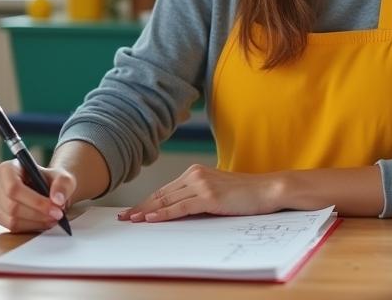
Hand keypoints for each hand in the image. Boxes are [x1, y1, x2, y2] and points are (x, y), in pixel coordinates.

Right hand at [0, 159, 76, 232]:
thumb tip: (57, 200)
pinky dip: (31, 227)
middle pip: (12, 206)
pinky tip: (44, 221)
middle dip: (38, 214)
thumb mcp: (63, 178)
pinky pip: (13, 227)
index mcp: (7, 169)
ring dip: (36, 222)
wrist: (48, 190)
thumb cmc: (52, 181)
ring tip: (53, 218)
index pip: (14, 188)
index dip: (35, 201)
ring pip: (12, 219)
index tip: (56, 207)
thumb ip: (63, 185)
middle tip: (58, 215)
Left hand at [119, 164, 282, 222]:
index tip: (133, 210)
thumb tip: (178, 209)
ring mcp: (201, 185)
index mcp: (195, 172)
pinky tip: (151, 219)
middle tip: (124, 216)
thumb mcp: (217, 190)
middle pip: (161, 194)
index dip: (147, 201)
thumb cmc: (245, 193)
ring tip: (132, 219)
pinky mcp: (209, 197)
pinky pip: (180, 207)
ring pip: (167, 200)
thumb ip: (198, 195)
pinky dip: (163, 214)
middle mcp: (195, 175)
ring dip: (147, 211)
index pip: (165, 190)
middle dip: (141, 207)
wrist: (267, 189)